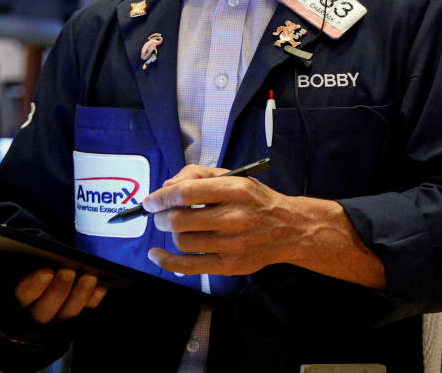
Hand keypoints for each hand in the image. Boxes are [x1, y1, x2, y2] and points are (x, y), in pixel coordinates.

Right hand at [0, 252, 106, 324]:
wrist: (4, 300)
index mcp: (3, 308)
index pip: (19, 299)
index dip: (33, 286)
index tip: (46, 270)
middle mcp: (28, 317)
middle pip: (46, 310)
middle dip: (59, 291)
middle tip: (70, 270)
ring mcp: (50, 318)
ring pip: (66, 313)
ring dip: (80, 296)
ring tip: (90, 276)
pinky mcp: (67, 316)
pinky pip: (82, 312)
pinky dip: (92, 301)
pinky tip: (101, 287)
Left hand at [143, 165, 384, 287]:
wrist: (291, 228)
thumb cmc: (257, 201)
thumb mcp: (235, 177)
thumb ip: (200, 176)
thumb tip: (166, 188)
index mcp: (236, 190)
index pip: (186, 192)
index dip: (161, 197)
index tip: (150, 200)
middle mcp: (235, 217)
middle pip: (179, 219)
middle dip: (161, 217)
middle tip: (159, 215)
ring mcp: (233, 243)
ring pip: (182, 241)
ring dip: (169, 234)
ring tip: (173, 227)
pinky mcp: (230, 264)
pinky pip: (188, 266)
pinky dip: (166, 261)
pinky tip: (156, 254)